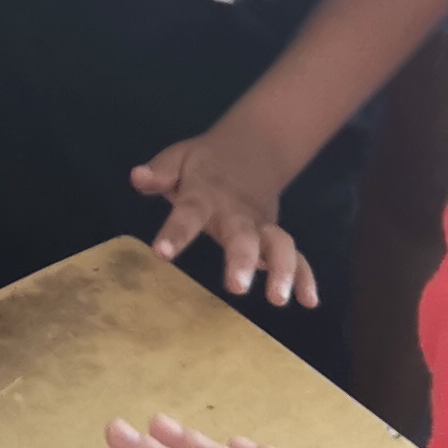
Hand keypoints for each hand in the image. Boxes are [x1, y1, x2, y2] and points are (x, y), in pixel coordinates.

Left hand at [132, 120, 313, 304]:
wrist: (253, 146)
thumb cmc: (206, 162)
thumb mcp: (179, 157)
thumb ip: (160, 171)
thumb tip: (138, 177)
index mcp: (205, 194)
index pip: (189, 213)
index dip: (175, 232)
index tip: (162, 254)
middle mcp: (237, 212)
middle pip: (242, 235)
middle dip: (241, 260)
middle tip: (236, 288)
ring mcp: (261, 224)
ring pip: (277, 244)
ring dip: (281, 270)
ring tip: (279, 299)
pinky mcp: (275, 235)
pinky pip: (295, 255)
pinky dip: (305, 276)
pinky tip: (309, 301)